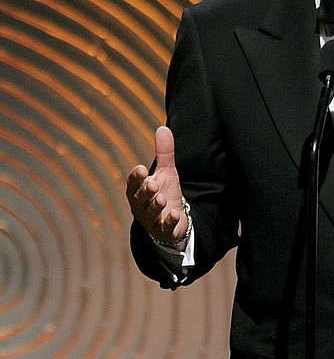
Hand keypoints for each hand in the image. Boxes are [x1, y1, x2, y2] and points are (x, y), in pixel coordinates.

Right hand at [126, 126, 188, 249]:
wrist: (171, 221)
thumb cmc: (163, 194)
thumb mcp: (166, 173)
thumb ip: (164, 153)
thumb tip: (163, 128)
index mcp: (138, 191)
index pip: (134, 183)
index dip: (136, 177)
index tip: (141, 169)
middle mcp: (142, 206)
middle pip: (141, 198)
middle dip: (146, 191)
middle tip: (152, 184)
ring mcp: (152, 220)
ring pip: (151, 213)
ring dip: (155, 206)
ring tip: (161, 199)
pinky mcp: (164, 230)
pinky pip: (165, 228)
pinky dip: (168, 222)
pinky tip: (173, 215)